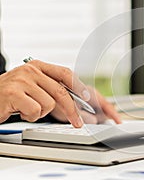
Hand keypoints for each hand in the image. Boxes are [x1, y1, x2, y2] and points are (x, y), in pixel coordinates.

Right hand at [0, 60, 120, 126]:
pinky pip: (35, 110)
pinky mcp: (13, 93)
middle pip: (61, 92)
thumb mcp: (32, 84)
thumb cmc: (11, 94)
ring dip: (40, 113)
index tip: (87, 98)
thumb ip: (50, 86)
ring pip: (48, 104)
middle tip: (78, 123)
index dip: (79, 86)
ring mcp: (22, 81)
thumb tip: (77, 95)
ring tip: (27, 108)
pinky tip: (20, 111)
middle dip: (72, 110)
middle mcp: (31, 71)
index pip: (65, 73)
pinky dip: (30, 116)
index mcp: (38, 66)